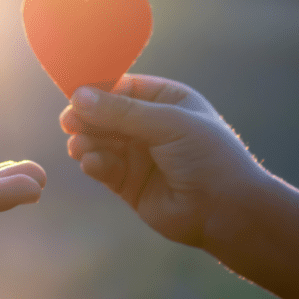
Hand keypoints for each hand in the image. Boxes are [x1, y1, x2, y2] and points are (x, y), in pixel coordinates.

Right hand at [59, 74, 266, 246]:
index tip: (74, 94)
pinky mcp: (128, 182)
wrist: (229, 212)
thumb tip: (78, 96)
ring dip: (85, 141)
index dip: (97, 90)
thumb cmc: (209, 157)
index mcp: (166, 100)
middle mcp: (149, 125)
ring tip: (80, 146)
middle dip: (86, 118)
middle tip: (69, 122)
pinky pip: (101, 166)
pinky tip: (92, 163)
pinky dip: (92, 163)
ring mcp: (137, 154)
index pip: (122, 87)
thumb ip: (122, 112)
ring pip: (98, 141)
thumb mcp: (168, 124)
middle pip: (104, 114)